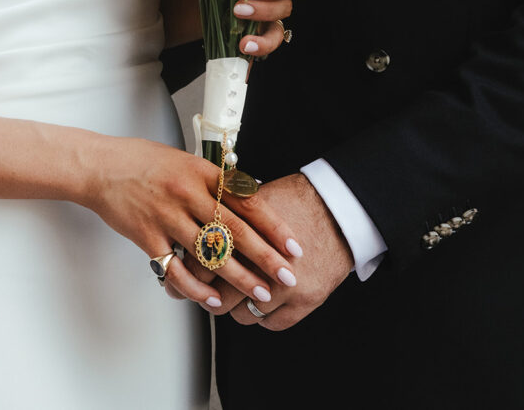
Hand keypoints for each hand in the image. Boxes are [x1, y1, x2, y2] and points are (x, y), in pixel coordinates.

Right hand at [83, 137, 302, 307]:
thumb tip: (247, 199)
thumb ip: (215, 181)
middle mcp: (187, 193)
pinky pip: (176, 268)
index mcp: (202, 172)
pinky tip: (212, 298)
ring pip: (210, 253)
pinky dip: (196, 287)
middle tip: (287, 276)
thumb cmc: (142, 161)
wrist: (100, 166)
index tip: (293, 245)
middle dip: (266, 258)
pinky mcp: (146, 236)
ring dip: (239, 277)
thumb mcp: (186, 160)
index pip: (248, 201)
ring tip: (259, 293)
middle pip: (235, 231)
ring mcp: (166, 216)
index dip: (274, 226)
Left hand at [181, 0, 303, 57]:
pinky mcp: (262, 43)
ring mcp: (271, 26)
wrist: (216, 14)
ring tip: (244, 43)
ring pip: (279, 32)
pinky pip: (266, 50)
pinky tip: (243, 53)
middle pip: (285, 7)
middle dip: (265, 10)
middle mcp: (276, 5)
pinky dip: (256, 53)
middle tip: (239, 9)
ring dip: (263, 38)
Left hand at [197, 173, 354, 330]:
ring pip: (242, 316)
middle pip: (218, 299)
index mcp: (241, 237)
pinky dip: (264, 316)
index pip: (200, 267)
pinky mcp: (305, 300)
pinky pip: (272, 323)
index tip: (185, 276)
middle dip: (209, 297)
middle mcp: (261, 266)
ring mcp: (284, 287)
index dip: (188, 275)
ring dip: (238, 307)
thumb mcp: (250, 201)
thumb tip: (191, 238)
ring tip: (237, 295)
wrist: (339, 208)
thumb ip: (221, 222)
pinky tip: (263, 302)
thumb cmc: (293, 199)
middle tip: (206, 292)